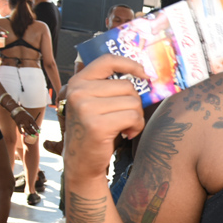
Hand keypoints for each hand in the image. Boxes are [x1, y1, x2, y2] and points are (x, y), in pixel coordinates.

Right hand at [12, 109, 38, 137]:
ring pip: (26, 129)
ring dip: (29, 133)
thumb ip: (32, 123)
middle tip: (36, 135)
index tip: (39, 131)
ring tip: (33, 135)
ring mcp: (21, 122)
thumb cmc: (26, 116)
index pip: (34, 124)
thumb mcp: (30, 118)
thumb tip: (37, 129)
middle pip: (29, 127)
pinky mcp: (18, 124)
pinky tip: (24, 135)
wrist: (17, 112)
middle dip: (33, 132)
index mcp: (30, 118)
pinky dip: (22, 132)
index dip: (36, 128)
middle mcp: (25, 120)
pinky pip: (20, 129)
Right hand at [64, 55, 147, 181]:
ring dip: (136, 117)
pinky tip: (127, 133)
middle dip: (135, 103)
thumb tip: (141, 72)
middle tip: (127, 117)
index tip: (144, 74)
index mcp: (78, 82)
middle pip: (127, 86)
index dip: (130, 64)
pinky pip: (133, 117)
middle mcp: (78, 91)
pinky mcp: (97, 124)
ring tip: (126, 127)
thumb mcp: (94, 103)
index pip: (107, 60)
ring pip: (133, 102)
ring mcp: (85, 107)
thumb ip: (107, 87)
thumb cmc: (95, 130)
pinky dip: (137, 127)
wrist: (82, 161)